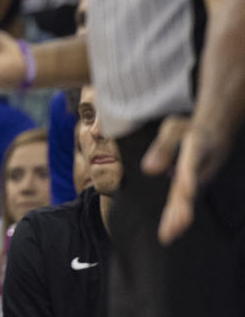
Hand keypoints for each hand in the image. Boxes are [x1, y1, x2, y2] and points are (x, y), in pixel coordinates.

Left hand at [141, 116, 228, 244]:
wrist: (216, 131)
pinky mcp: (196, 185)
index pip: (193, 163)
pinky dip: (177, 216)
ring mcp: (201, 178)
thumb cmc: (188, 128)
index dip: (189, 178)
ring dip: (178, 218)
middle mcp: (202, 166)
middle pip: (189, 187)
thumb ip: (162, 148)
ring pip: (187, 199)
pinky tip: (170, 232)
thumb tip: (148, 170)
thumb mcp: (173, 128)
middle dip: (182, 207)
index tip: (187, 193)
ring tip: (168, 236)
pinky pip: (185, 201)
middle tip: (173, 228)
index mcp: (197, 146)